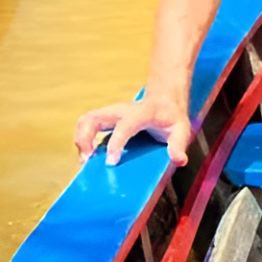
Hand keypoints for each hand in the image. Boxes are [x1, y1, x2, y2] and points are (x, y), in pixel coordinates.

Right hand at [73, 97, 191, 166]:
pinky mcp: (106, 118)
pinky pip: (87, 125)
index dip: (116, 144)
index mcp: (141, 114)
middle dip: (85, 139)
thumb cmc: (171, 117)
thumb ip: (179, 145)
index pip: (124, 126)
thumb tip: (179, 161)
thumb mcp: (181, 130)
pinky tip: (88, 155)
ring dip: (80, 140)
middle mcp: (121, 111)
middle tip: (88, 160)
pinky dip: (82, 139)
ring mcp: (111, 113)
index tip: (111, 162)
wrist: (165, 99)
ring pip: (85, 120)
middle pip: (93, 118)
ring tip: (85, 159)